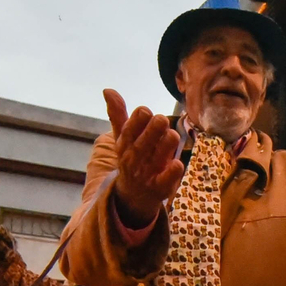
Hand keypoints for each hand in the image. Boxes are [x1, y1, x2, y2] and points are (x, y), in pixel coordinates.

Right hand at [103, 89, 183, 226]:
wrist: (133, 196)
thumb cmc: (131, 159)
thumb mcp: (122, 139)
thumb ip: (118, 115)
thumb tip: (108, 89)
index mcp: (125, 145)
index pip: (129, 130)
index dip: (138, 119)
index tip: (146, 111)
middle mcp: (134, 158)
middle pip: (142, 143)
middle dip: (153, 130)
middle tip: (162, 119)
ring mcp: (147, 173)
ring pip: (157, 158)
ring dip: (165, 145)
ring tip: (172, 136)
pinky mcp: (160, 187)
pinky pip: (166, 180)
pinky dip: (172, 172)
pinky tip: (177, 163)